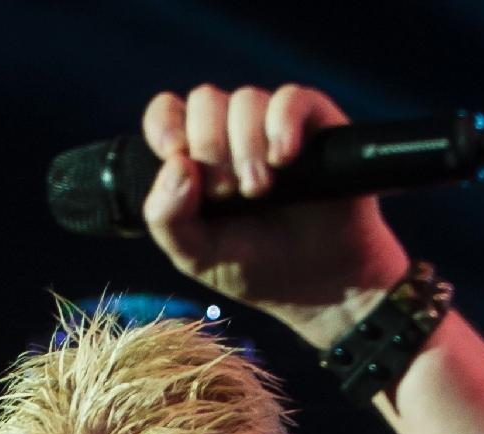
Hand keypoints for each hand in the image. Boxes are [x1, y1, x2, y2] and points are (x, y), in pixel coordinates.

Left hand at [140, 84, 410, 344]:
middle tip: (227, 194)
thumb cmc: (252, 266)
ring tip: (260, 191)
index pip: (167, 112)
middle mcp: (231, 133)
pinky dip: (282, 124)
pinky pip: (292, 99)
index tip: (175, 154)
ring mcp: (272, 124)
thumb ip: (167, 218)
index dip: (165, 124)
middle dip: (209, 146)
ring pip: (245, 100)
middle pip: (204, 100)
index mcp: (194, 159)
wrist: (318, 285)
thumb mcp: (195, 255)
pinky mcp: (315, 124)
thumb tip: (176, 164)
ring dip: (245, 145)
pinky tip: (284, 159)